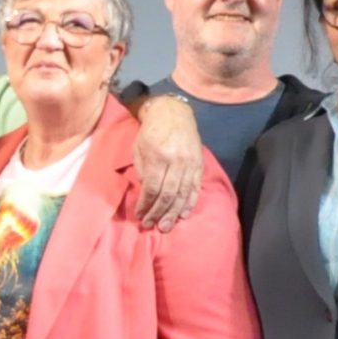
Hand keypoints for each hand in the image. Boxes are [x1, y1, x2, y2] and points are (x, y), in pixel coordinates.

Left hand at [131, 99, 203, 231]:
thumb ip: (142, 172)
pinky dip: (190, 202)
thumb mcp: (138, 149)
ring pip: (182, 194)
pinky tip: (183, 214)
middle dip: (159, 213)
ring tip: (166, 226)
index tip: (140, 215)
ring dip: (173, 213)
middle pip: (168, 195)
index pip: (152, 188)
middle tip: (152, 226)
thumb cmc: (151, 132)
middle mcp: (176, 161)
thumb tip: (147, 194)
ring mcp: (190, 163)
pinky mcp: (199, 164)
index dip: (146, 205)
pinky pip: (195, 187)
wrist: (172, 113)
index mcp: (158, 157)